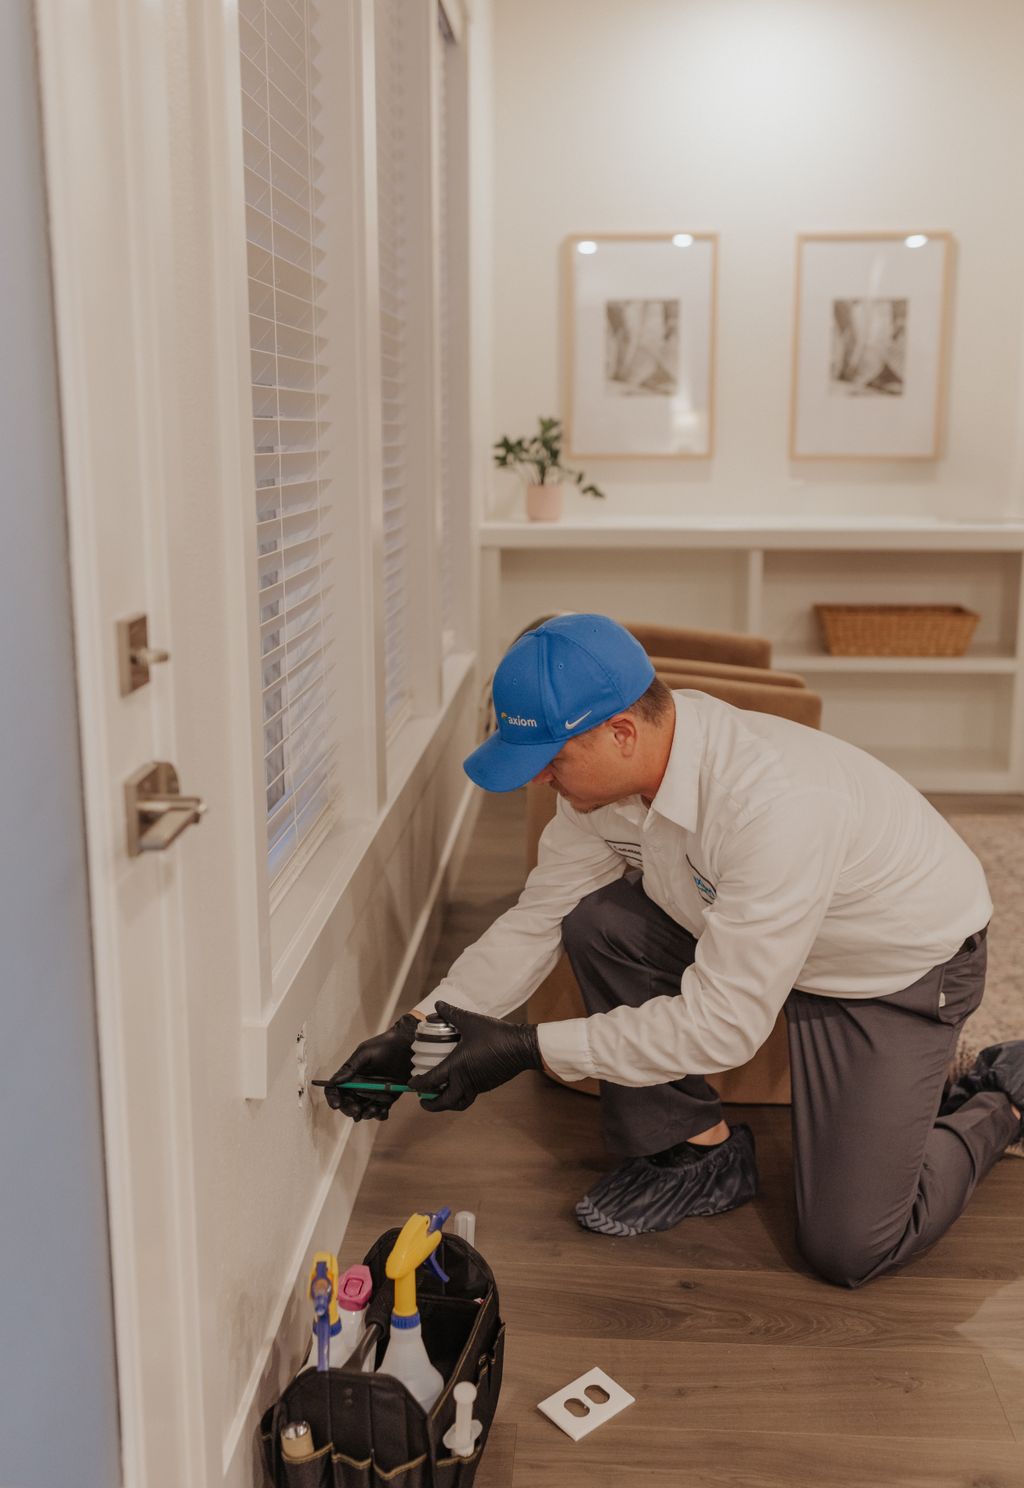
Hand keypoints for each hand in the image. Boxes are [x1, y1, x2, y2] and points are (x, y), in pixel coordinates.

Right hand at [323, 1013, 419, 1120]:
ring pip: (364, 1111)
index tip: (336, 1105)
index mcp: (351, 1076)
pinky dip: (380, 1115)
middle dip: (350, 1109)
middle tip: (356, 1110)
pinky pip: (380, 1111)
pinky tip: (382, 1111)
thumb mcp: (365, 1053)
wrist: (407, 1047)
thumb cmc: (385, 1046)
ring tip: (372, 1110)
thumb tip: (335, 1081)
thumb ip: (350, 1067)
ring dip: (366, 1114)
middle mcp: (360, 1087)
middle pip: (348, 1103)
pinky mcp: (387, 1099)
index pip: (336, 1089)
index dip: (333, 1098)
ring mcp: (373, 1094)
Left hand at [407, 1001, 541, 1111]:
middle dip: (431, 1105)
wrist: (521, 1047)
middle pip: (444, 1102)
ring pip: (458, 1102)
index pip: (431, 1081)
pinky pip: (470, 1095)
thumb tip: (437, 1005)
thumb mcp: (470, 1021)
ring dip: (446, 1103)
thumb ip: (451, 1013)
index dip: (418, 1084)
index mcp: (457, 1066)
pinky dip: (460, 1094)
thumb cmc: (495, 1034)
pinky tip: (459, 1082)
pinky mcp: (487, 1086)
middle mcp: (465, 1080)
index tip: (410, 1084)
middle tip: (423, 1100)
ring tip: (440, 1096)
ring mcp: (478, 1086)